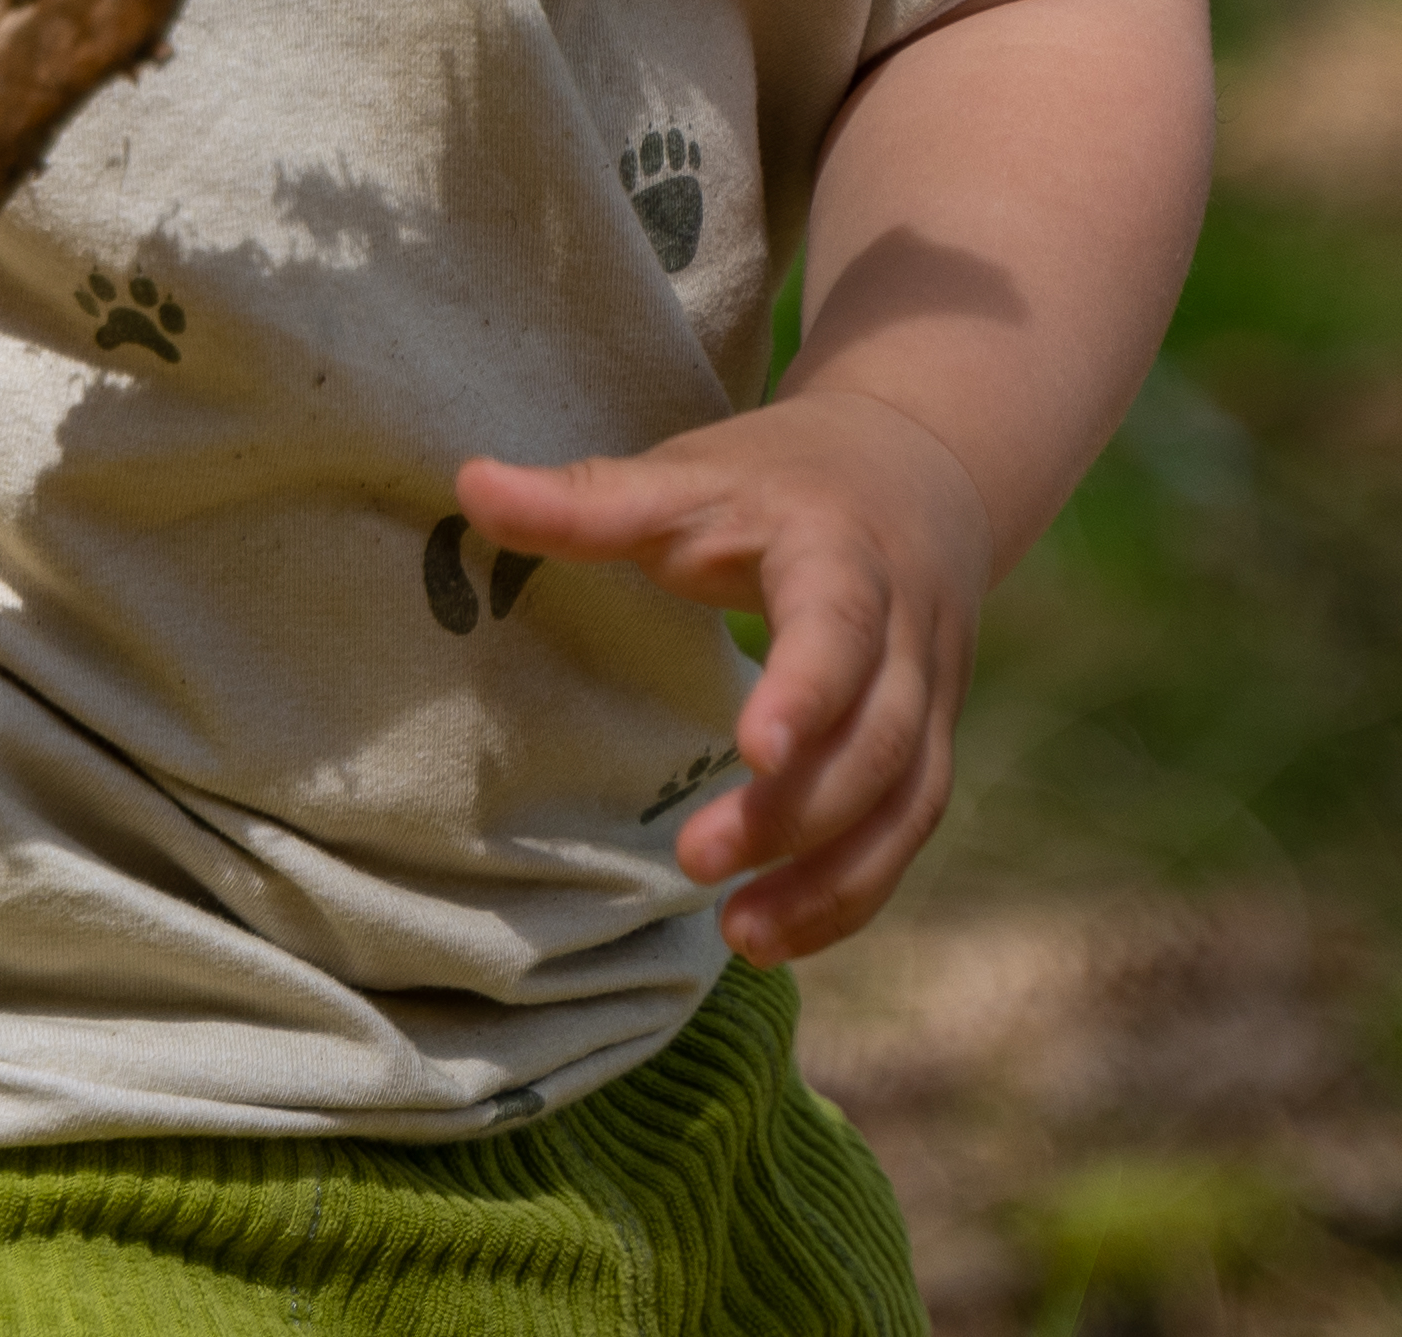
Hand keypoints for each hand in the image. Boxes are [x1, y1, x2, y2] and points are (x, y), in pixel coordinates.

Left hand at [456, 389, 991, 965]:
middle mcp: (907, 632)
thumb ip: (586, 499)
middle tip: (693, 860)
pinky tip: (773, 935)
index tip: (753, 749)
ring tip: (739, 935)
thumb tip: (469, 485)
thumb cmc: (775, 482)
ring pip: (907, 799)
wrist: (917, 466)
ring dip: (833, 879)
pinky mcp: (929, 745)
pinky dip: (851, 894)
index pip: (840, 623)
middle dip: (798, 812)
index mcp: (842, 554)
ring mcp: (932, 695)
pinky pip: (908, 831)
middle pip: (877, 736)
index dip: (808, 686)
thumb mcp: (688, 475)